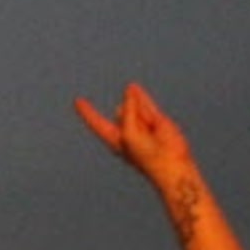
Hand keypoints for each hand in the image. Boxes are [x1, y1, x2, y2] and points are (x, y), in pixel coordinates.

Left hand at [75, 82, 195, 189]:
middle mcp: (126, 131)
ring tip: (147, 123)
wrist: (171, 162)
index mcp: (114, 140)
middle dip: (130, 116)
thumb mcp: (129, 132)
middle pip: (121, 113)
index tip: (78, 101)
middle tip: (142, 134)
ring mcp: (141, 124)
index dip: (87, 112)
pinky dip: (140, 97)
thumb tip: (130, 90)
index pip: (97, 123)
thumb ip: (129, 110)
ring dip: (136, 105)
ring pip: (134, 107)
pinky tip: (133, 87)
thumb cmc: (145, 154)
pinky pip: (146, 104)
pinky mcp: (156, 119)